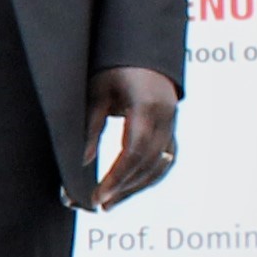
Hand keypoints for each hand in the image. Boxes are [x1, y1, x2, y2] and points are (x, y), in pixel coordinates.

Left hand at [87, 67, 180, 208]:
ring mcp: (173, 124)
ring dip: (136, 187)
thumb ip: (91, 126)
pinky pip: (164, 159)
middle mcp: (167, 118)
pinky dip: (148, 176)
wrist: (142, 50)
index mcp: (148, 107)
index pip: (134, 152)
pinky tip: (130, 188)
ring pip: (160, 165)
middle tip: (99, 205)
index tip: (98, 196)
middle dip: (124, 187)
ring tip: (110, 203)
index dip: (117, 177)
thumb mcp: (97, 91)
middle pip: (148, 164)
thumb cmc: (114, 67)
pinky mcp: (172, 128)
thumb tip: (84, 162)